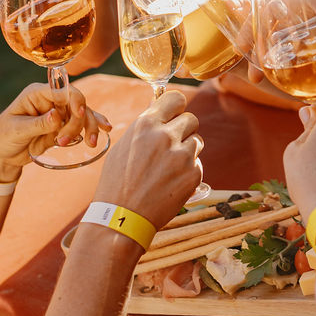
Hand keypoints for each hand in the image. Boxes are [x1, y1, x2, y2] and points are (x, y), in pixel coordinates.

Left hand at [0, 84, 111, 177]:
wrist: (0, 156)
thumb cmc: (1, 137)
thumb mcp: (16, 131)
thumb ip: (38, 123)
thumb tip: (57, 115)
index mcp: (37, 93)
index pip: (63, 91)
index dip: (75, 101)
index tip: (78, 116)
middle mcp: (50, 100)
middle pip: (77, 104)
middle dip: (79, 122)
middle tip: (65, 142)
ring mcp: (58, 113)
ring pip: (82, 115)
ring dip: (89, 128)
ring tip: (91, 144)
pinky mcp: (62, 127)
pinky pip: (82, 125)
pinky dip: (93, 128)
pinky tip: (105, 131)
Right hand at [94, 88, 201, 228]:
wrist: (121, 216)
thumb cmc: (118, 181)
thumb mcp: (125, 146)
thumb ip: (146, 127)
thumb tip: (160, 108)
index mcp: (146, 124)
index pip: (176, 98)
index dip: (176, 108)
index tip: (174, 115)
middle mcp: (165, 136)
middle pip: (192, 119)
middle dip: (184, 130)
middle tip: (172, 145)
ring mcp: (182, 156)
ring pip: (197, 141)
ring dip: (187, 151)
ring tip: (168, 167)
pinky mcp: (193, 175)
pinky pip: (198, 164)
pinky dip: (188, 171)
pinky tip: (171, 183)